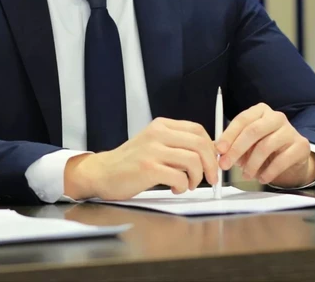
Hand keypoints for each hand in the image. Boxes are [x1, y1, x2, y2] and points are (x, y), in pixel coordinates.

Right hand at [64, 118, 219, 200]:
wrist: (102, 172)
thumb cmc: (131, 162)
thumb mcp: (154, 143)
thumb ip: (177, 144)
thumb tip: (209, 154)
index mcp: (161, 125)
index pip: (198, 130)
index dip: (211, 148)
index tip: (212, 163)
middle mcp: (157, 134)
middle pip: (200, 144)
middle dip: (211, 164)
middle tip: (211, 178)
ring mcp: (152, 150)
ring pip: (193, 161)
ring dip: (196, 177)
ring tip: (188, 184)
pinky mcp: (148, 168)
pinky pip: (179, 177)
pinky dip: (183, 186)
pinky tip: (175, 188)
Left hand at [215, 103, 314, 187]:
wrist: (293, 157)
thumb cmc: (265, 146)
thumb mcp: (248, 143)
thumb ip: (233, 144)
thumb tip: (216, 151)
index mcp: (260, 111)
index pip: (242, 120)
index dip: (229, 135)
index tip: (219, 150)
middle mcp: (276, 117)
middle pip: (253, 131)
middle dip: (236, 150)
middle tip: (226, 165)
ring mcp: (290, 130)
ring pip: (265, 146)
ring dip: (252, 164)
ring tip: (246, 175)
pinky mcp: (301, 145)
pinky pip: (281, 160)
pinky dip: (268, 172)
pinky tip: (262, 178)